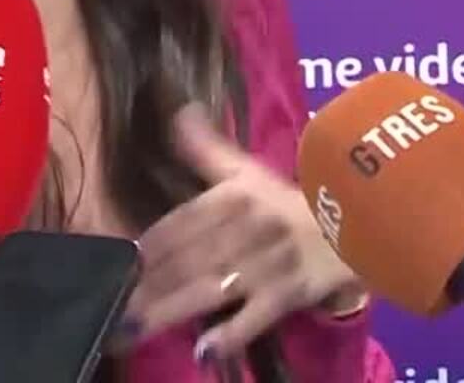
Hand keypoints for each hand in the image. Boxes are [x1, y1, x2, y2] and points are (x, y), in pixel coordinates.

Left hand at [122, 103, 365, 364]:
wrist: (357, 224)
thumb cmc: (291, 201)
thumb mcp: (248, 171)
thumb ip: (207, 148)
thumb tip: (178, 110)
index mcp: (231, 198)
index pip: (178, 224)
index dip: (145, 247)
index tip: (112, 265)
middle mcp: (243, 229)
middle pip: (184, 261)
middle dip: (144, 287)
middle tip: (107, 313)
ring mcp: (265, 265)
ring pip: (208, 289)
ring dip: (168, 311)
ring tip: (130, 332)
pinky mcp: (288, 295)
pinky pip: (255, 317)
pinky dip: (231, 334)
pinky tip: (204, 353)